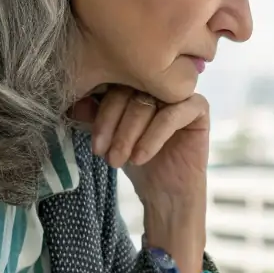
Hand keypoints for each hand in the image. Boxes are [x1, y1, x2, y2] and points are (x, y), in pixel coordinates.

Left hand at [72, 85, 209, 272]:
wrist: (164, 192)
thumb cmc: (136, 160)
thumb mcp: (108, 136)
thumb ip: (93, 117)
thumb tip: (74, 103)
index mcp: (135, 80)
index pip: (113, 84)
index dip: (101, 114)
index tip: (95, 145)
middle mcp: (157, 81)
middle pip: (130, 90)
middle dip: (114, 125)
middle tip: (105, 155)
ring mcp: (179, 92)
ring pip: (148, 102)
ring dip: (130, 134)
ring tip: (121, 160)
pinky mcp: (199, 107)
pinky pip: (174, 114)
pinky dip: (153, 137)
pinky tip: (141, 157)